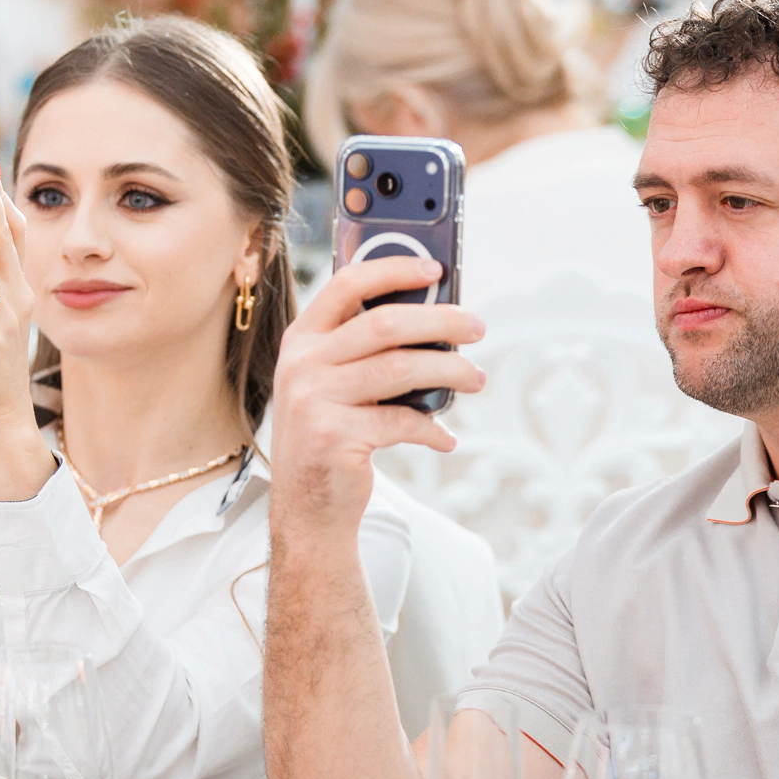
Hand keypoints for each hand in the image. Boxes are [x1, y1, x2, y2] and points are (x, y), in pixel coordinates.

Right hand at [270, 256, 485, 533]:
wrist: (308, 509)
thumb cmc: (333, 438)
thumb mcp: (335, 384)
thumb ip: (366, 351)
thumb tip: (437, 320)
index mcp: (301, 340)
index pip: (346, 285)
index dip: (392, 269)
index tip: (436, 269)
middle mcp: (300, 364)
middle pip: (384, 323)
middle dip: (440, 320)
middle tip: (477, 327)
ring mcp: (312, 400)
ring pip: (400, 368)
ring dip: (449, 372)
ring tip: (476, 379)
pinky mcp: (333, 437)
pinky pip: (401, 421)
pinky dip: (431, 429)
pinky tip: (445, 439)